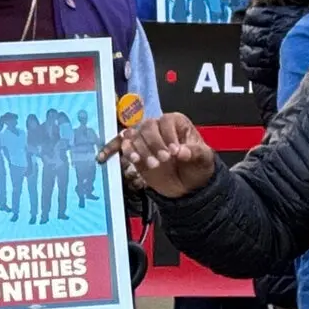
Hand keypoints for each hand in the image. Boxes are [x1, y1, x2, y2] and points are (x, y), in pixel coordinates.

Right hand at [99, 112, 217, 196]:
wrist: (189, 187)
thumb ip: (194, 152)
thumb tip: (181, 152)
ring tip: (151, 165)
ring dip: (139, 150)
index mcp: (176, 123)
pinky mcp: (135, 152)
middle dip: (154, 144)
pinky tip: (104, 157)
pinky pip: (121, 147)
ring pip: (134, 137)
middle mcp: (158, 128)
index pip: (165, 122)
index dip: (169, 136)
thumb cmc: (198, 167)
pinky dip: (112, 150)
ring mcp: (145, 140)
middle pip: (147, 127)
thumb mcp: (204, 159)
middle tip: (164, 159)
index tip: (175, 152)